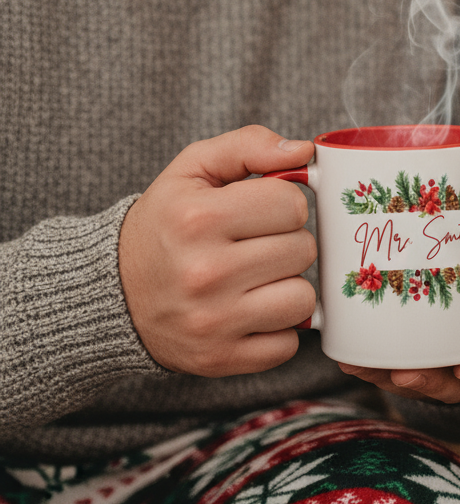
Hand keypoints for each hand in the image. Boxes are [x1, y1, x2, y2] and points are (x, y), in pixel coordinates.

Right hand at [119, 126, 317, 375]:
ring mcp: (213, 321)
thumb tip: (303, 151)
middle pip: (303, 249)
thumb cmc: (166, 223)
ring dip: (287, 285)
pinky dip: (277, 328)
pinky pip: (288, 344)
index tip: (261, 210)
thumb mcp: (194, 168)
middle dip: (286, 242)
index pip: (292, 204)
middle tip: (254, 244)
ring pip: (303, 298)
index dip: (283, 203)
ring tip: (255, 278)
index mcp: (198, 218)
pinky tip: (249, 311)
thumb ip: (249, 145)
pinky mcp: (220, 359)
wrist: (113, 293)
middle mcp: (204, 272)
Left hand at [338, 230, 459, 402]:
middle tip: (404, 373)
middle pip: (455, 386)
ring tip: (364, 367)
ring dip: (390, 380)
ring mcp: (445, 366)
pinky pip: (395, 371)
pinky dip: (373, 368)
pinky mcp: (416, 360)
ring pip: (420, 383)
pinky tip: (350, 358)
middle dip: (428, 383)